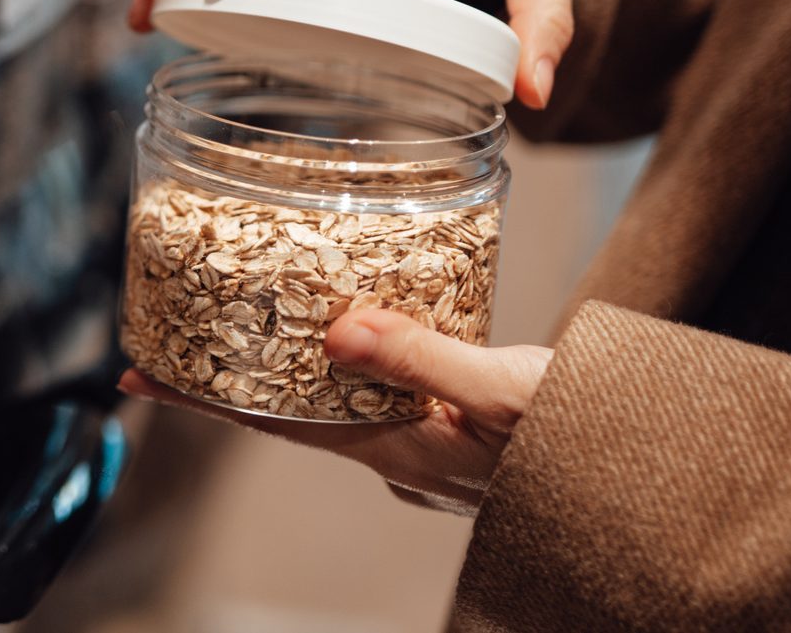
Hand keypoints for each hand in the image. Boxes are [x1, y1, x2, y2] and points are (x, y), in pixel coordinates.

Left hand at [118, 308, 551, 515]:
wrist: (655, 478)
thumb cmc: (591, 443)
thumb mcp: (509, 393)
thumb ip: (423, 359)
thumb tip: (335, 328)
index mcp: (400, 452)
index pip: (275, 423)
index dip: (203, 401)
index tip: (135, 380)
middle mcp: (401, 455)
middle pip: (294, 408)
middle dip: (237, 372)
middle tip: (185, 328)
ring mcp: (426, 446)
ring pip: (338, 397)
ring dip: (295, 360)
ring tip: (256, 313)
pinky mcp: (453, 427)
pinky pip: (382, 389)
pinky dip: (355, 355)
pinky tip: (356, 324)